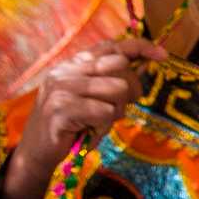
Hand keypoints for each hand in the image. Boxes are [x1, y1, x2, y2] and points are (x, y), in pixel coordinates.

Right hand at [0, 38, 167, 198]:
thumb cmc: (71, 124)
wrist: (37, 152)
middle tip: (119, 108)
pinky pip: (105, 112)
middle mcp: (66, 70)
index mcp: (74, 63)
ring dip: (116, 111)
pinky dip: (104, 126)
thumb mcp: (90, 96)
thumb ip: (109, 79)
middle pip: (121, 66)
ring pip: (117, 89)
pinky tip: (90, 131)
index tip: (162, 55)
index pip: (112, 46)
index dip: (140, 47)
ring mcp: (62, 88)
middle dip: (130, 89)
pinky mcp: (62, 109)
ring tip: (99, 122)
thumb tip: (144, 66)